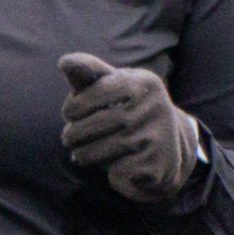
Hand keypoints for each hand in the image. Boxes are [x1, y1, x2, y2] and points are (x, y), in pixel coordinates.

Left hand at [58, 54, 200, 203]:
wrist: (169, 148)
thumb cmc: (129, 111)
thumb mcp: (112, 88)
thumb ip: (88, 74)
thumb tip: (64, 62)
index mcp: (141, 82)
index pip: (85, 98)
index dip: (71, 109)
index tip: (71, 114)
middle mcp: (153, 106)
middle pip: (88, 127)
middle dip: (71, 135)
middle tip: (69, 139)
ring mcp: (156, 136)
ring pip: (98, 151)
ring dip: (82, 155)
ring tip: (82, 154)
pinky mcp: (155, 164)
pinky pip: (115, 171)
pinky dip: (109, 172)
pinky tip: (116, 166)